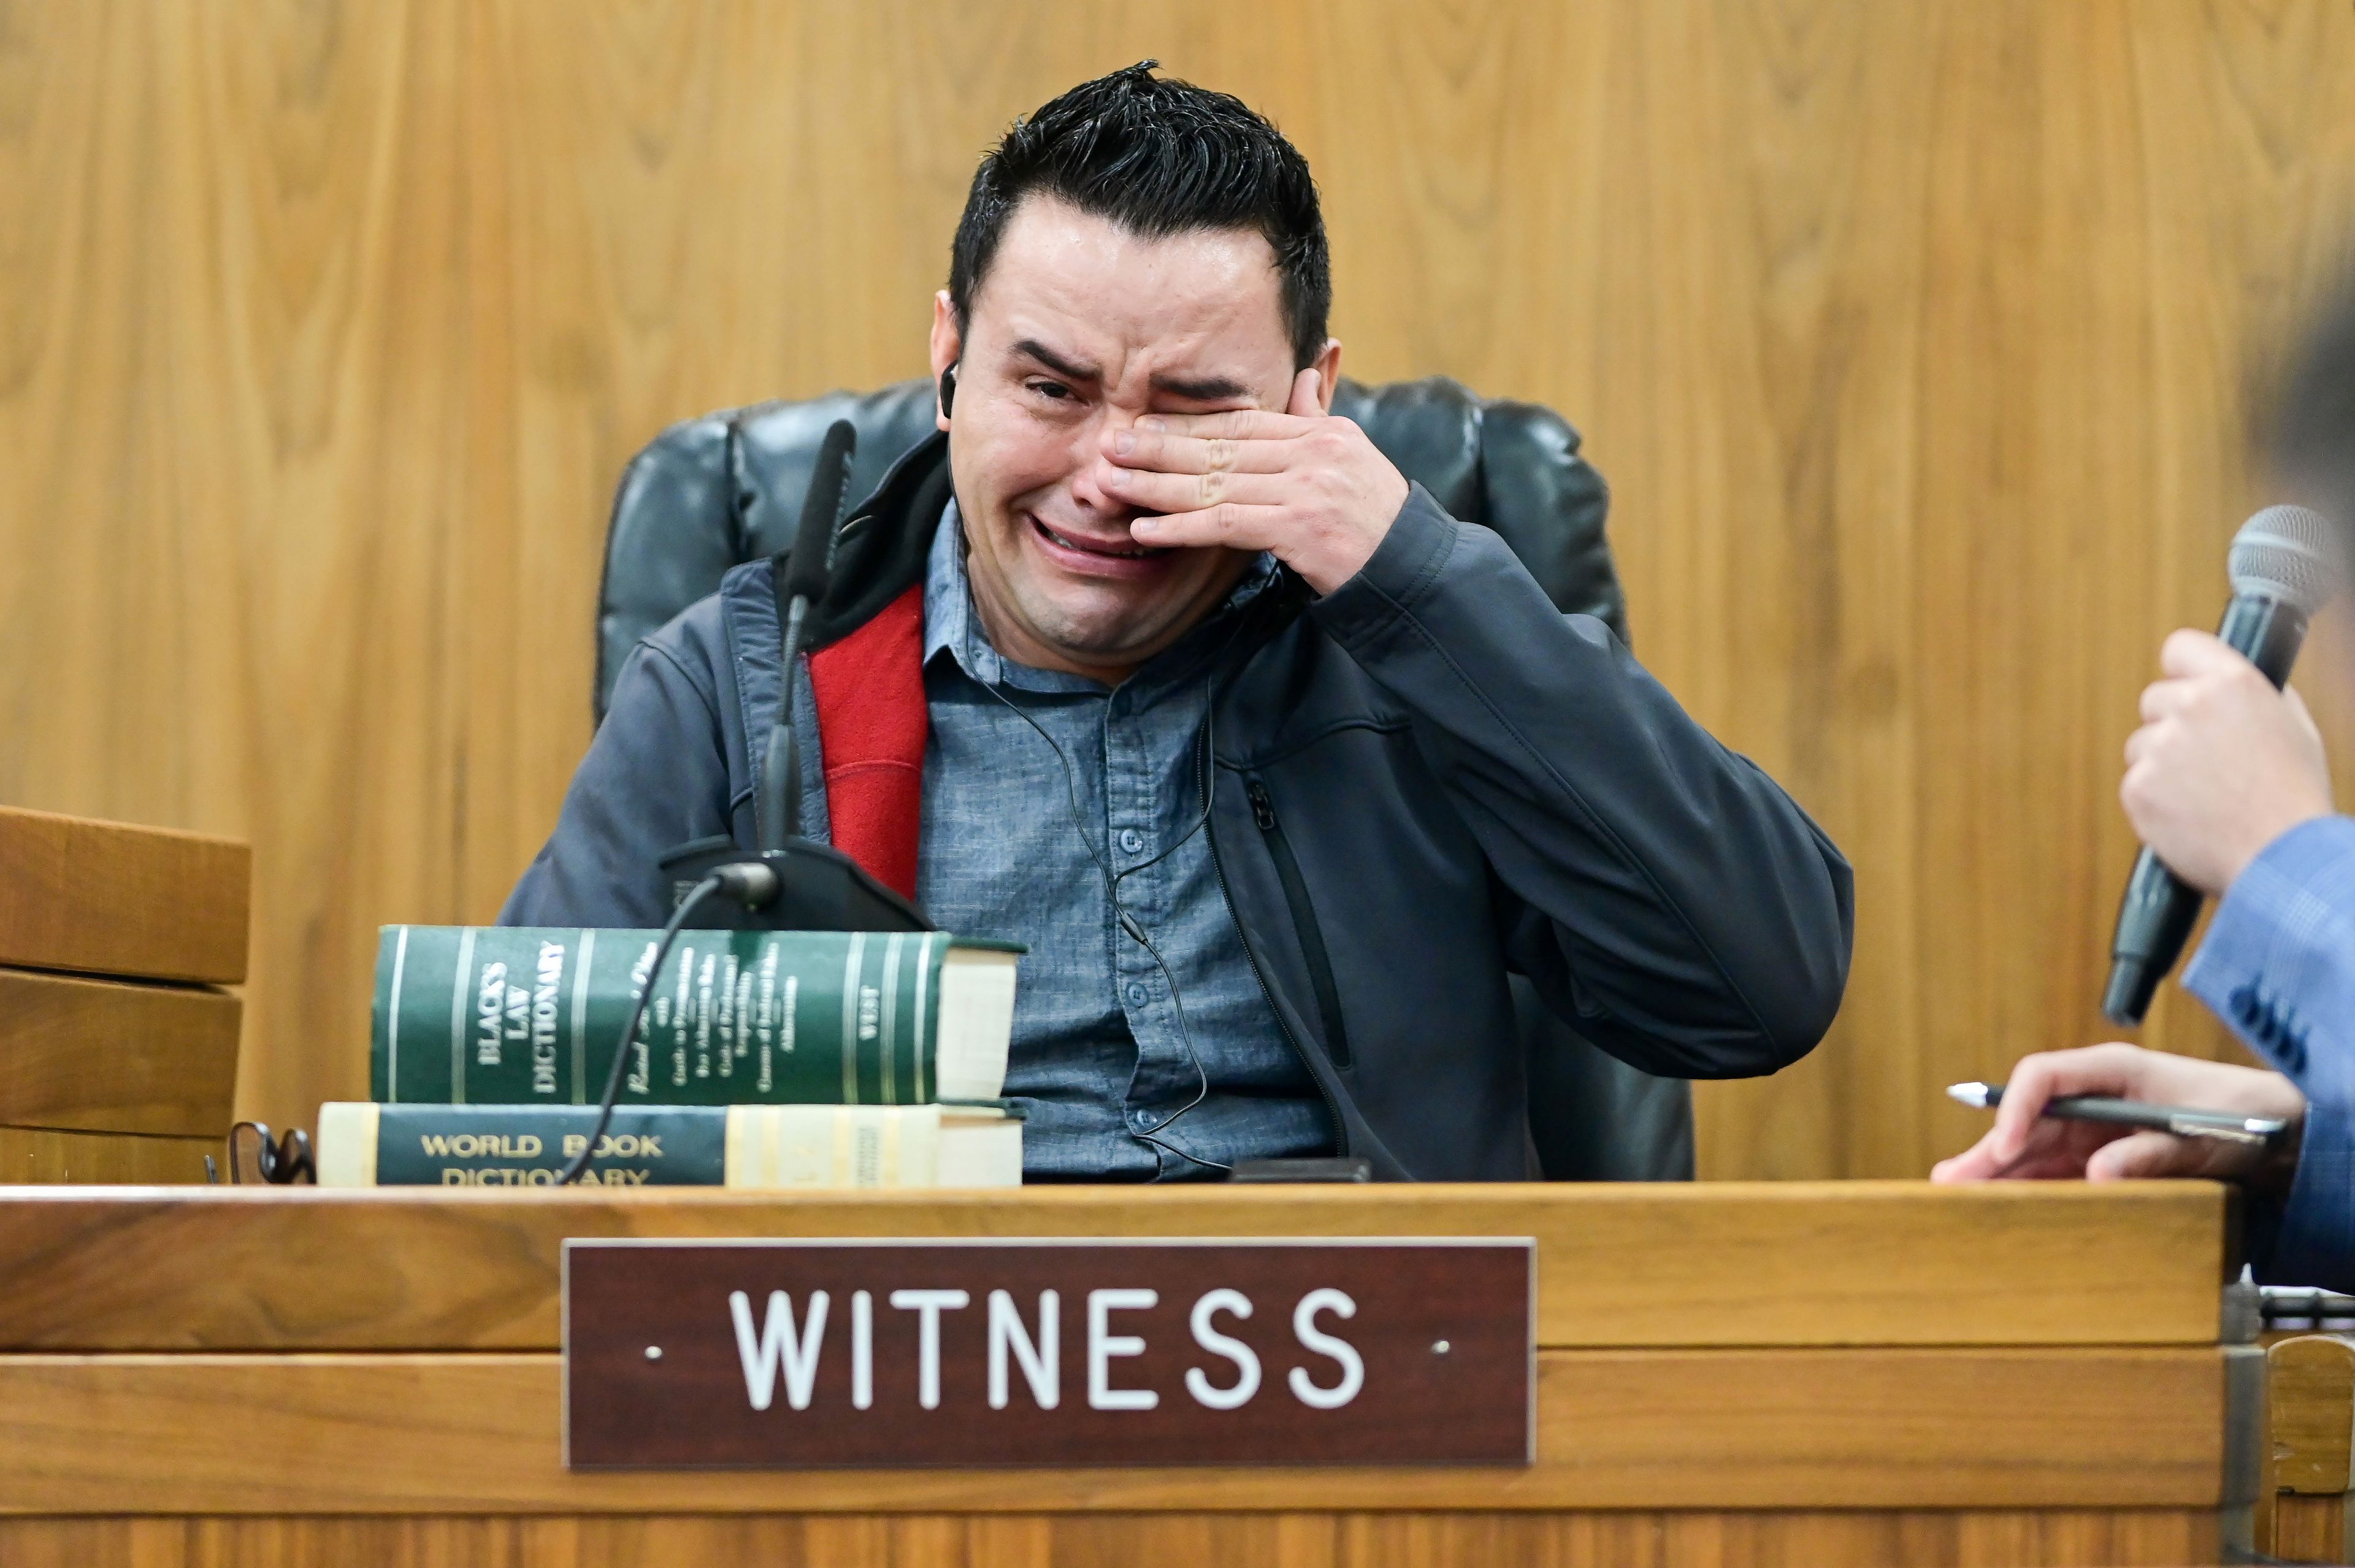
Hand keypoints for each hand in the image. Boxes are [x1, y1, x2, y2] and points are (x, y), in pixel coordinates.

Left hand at [1093, 369, 1412, 594]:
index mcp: (1322, 433)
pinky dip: (1182, 527)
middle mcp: (1313, 453)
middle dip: (1159, 448)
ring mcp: (1307, 489)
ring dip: (1157, 487)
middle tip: (1110, 446)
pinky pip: (1226, 524)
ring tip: (1112, 485)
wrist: (1411, 569)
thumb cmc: (1377, 519)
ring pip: (1215, 484)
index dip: (1187, 425)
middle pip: (1220, 449)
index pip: (1242, 424)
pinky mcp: (1299, 528)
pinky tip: (1147, 530)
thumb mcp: (1352, 457)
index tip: (1143, 423)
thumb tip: (1303, 376)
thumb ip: (1319, 418)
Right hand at [1931, 1042, 2304, 1187]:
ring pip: (2034, 1150)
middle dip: (1988, 1151)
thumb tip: (2098, 1174)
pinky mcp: (2103, 1159)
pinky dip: (2032, 1191)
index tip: (2003, 1146)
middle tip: (1950, 1180)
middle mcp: (2093, 1098)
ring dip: (1999, 1174)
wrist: (2278, 1129)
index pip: (2043, 1077)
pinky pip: (2059, 1174)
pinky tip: (2005, 1209)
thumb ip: (2149, 1152)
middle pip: (2027, 1120)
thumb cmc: (2238, 1114)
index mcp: (2111, 1071)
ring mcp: (2095, 1129)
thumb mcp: (2199, 1132)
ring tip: (1958, 1197)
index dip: (2015, 1109)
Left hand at [2121, 629, 2331, 893]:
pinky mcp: (2138, 786)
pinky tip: (2189, 816)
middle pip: (2154, 700)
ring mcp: (2160, 747)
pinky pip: (2136, 783)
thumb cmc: (2294, 797)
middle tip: (2207, 761)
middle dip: (2172, 725)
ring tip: (2206, 795)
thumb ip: (2255, 697)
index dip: (2182, 669)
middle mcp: (2191, 707)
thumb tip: (2227, 682)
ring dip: (2162, 765)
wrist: (2282, 860)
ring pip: (2142, 745)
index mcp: (2233, 684)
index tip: (2185, 685)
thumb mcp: (2293, 728)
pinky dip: (2154, 800)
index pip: (2180, 647)